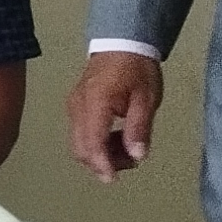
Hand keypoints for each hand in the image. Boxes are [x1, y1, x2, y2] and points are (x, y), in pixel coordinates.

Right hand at [66, 51, 161, 181]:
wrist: (122, 43)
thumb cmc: (136, 69)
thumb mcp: (146, 98)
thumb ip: (139, 128)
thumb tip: (137, 155)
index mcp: (96, 103)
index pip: (92, 142)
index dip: (102, 165)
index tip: (114, 178)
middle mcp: (78, 107)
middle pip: (80, 148)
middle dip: (102, 163)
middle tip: (130, 162)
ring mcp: (74, 106)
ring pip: (79, 143)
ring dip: (100, 155)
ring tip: (128, 150)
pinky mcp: (76, 106)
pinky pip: (81, 133)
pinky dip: (97, 144)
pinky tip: (117, 139)